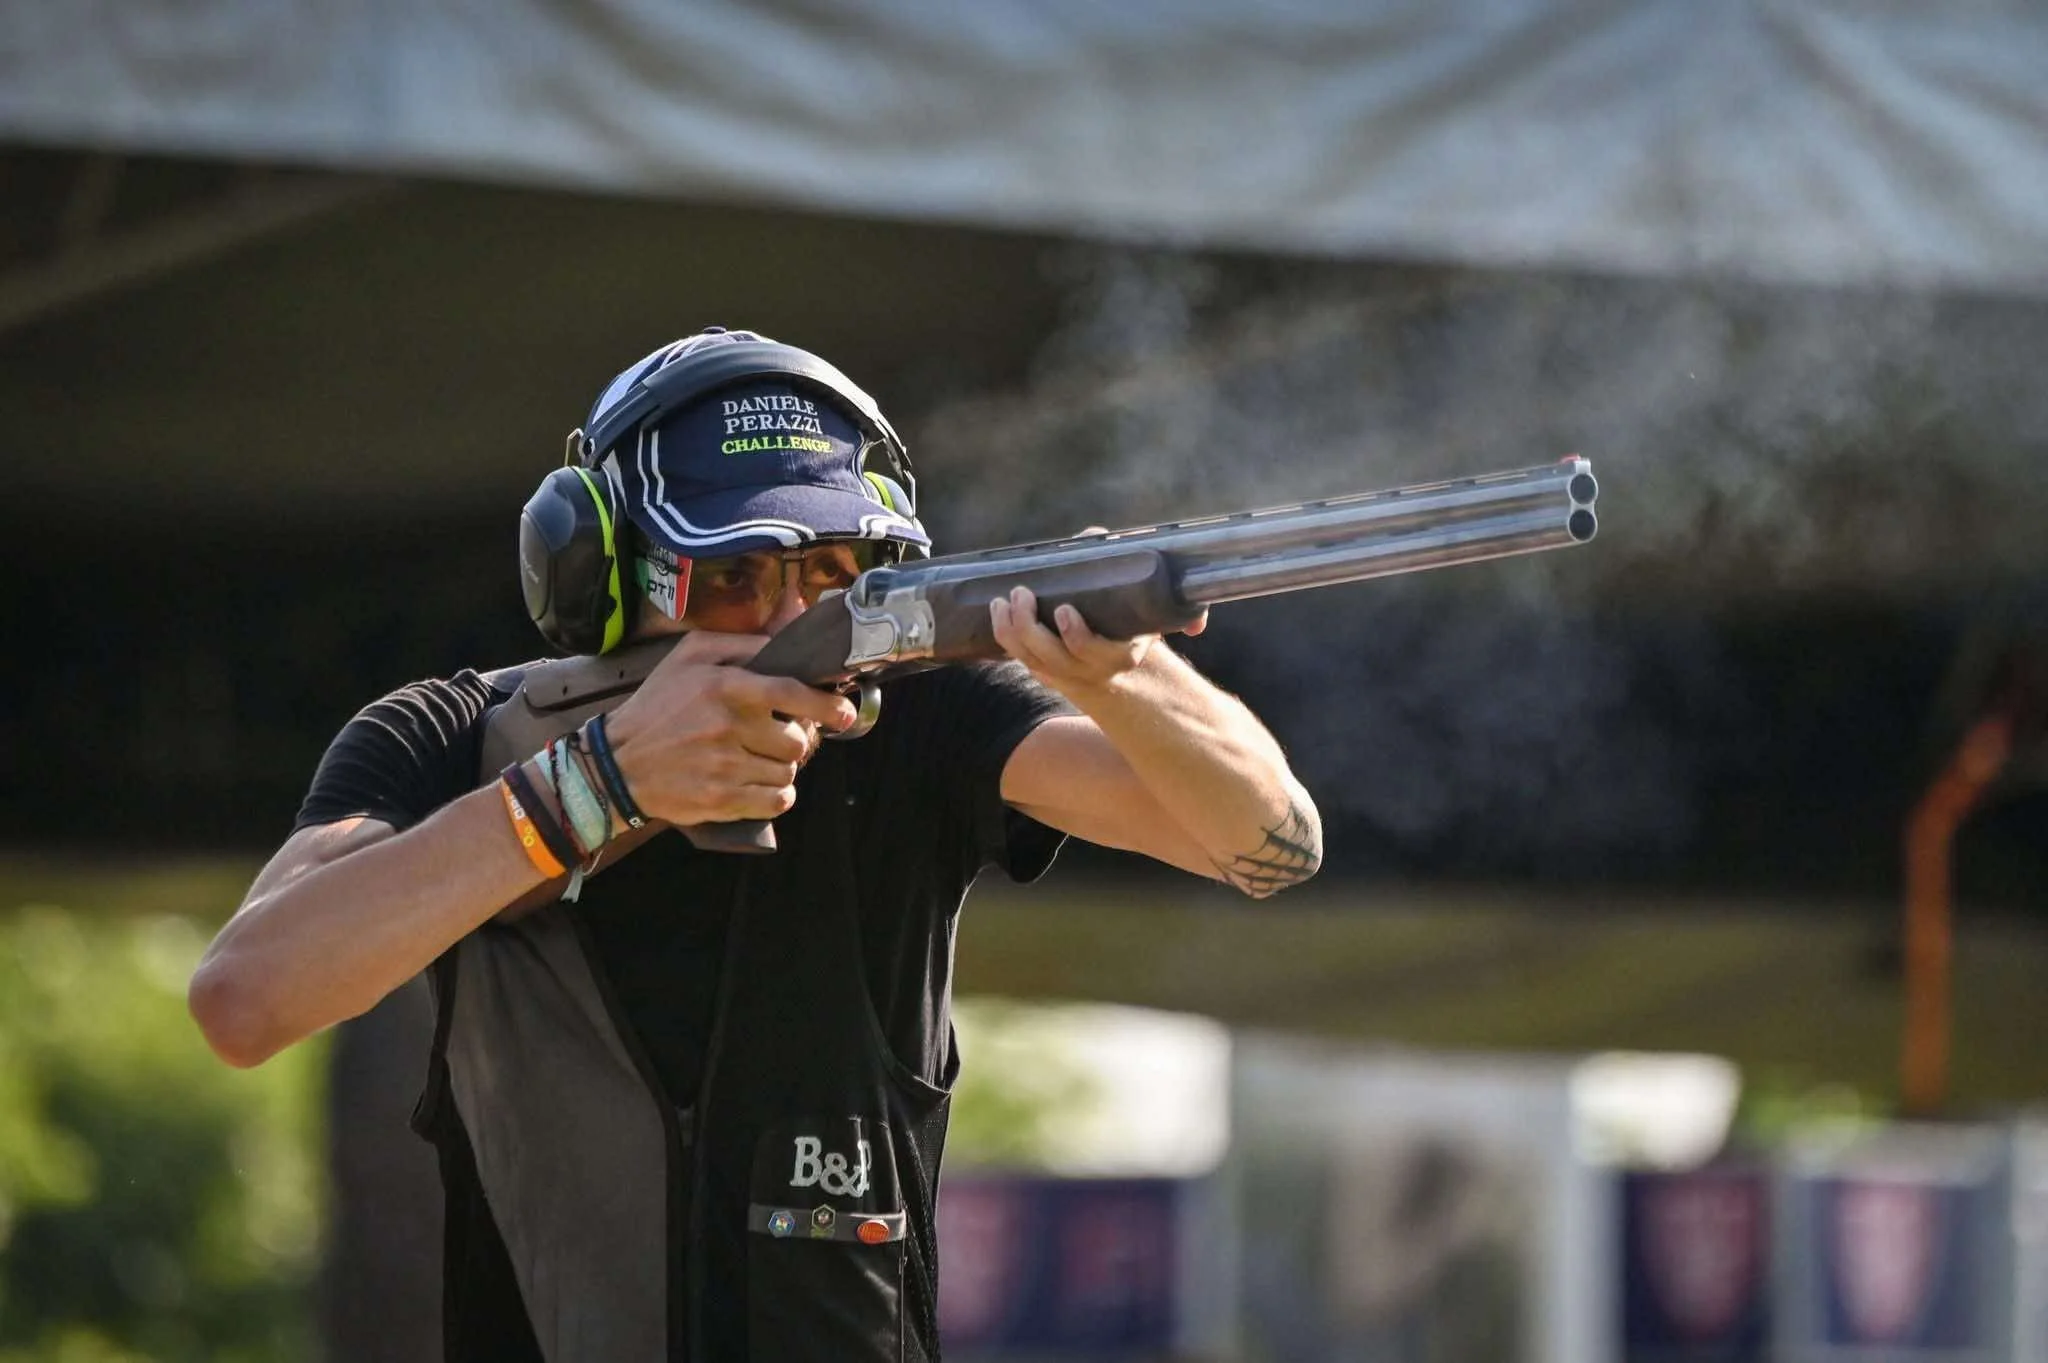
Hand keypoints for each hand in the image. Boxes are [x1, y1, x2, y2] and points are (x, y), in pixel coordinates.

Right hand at [601, 631, 857, 826]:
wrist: (617, 763)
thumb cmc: (658, 704)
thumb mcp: (690, 656)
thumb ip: (742, 643)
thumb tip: (787, 633)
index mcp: (725, 687)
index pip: (791, 693)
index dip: (826, 705)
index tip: (845, 713)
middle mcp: (728, 727)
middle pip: (797, 741)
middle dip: (796, 740)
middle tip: (779, 737)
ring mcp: (726, 768)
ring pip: (788, 772)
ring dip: (783, 767)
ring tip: (761, 759)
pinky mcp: (722, 801)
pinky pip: (776, 802)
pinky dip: (778, 796)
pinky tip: (762, 785)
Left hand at [989, 584, 1208, 700]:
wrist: (1130, 677)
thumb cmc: (1141, 634)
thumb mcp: (1159, 623)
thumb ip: (1182, 617)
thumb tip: (1198, 627)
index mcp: (1120, 658)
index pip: (1091, 652)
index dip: (1075, 635)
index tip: (1064, 609)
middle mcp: (1090, 672)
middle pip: (1051, 656)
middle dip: (1030, 626)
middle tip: (1023, 593)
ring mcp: (1065, 674)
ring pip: (1031, 658)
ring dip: (1011, 630)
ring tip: (1003, 600)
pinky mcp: (1046, 670)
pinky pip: (1021, 658)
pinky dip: (1006, 637)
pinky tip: (999, 612)